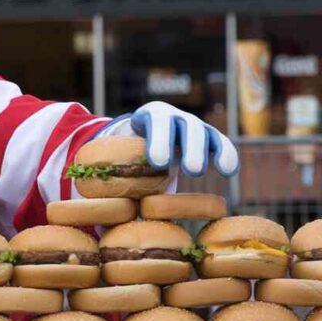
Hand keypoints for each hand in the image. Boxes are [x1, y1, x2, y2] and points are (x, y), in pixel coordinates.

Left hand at [98, 101, 238, 176]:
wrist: (151, 137)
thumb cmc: (132, 151)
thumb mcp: (123, 152)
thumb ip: (115, 168)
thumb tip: (92, 205)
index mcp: (148, 116)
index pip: (155, 122)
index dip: (157, 139)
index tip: (156, 162)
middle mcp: (174, 116)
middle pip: (182, 126)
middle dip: (184, 146)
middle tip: (186, 169)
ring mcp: (194, 124)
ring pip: (202, 133)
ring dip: (201, 151)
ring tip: (196, 172)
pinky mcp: (210, 137)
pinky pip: (221, 142)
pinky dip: (227, 154)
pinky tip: (228, 171)